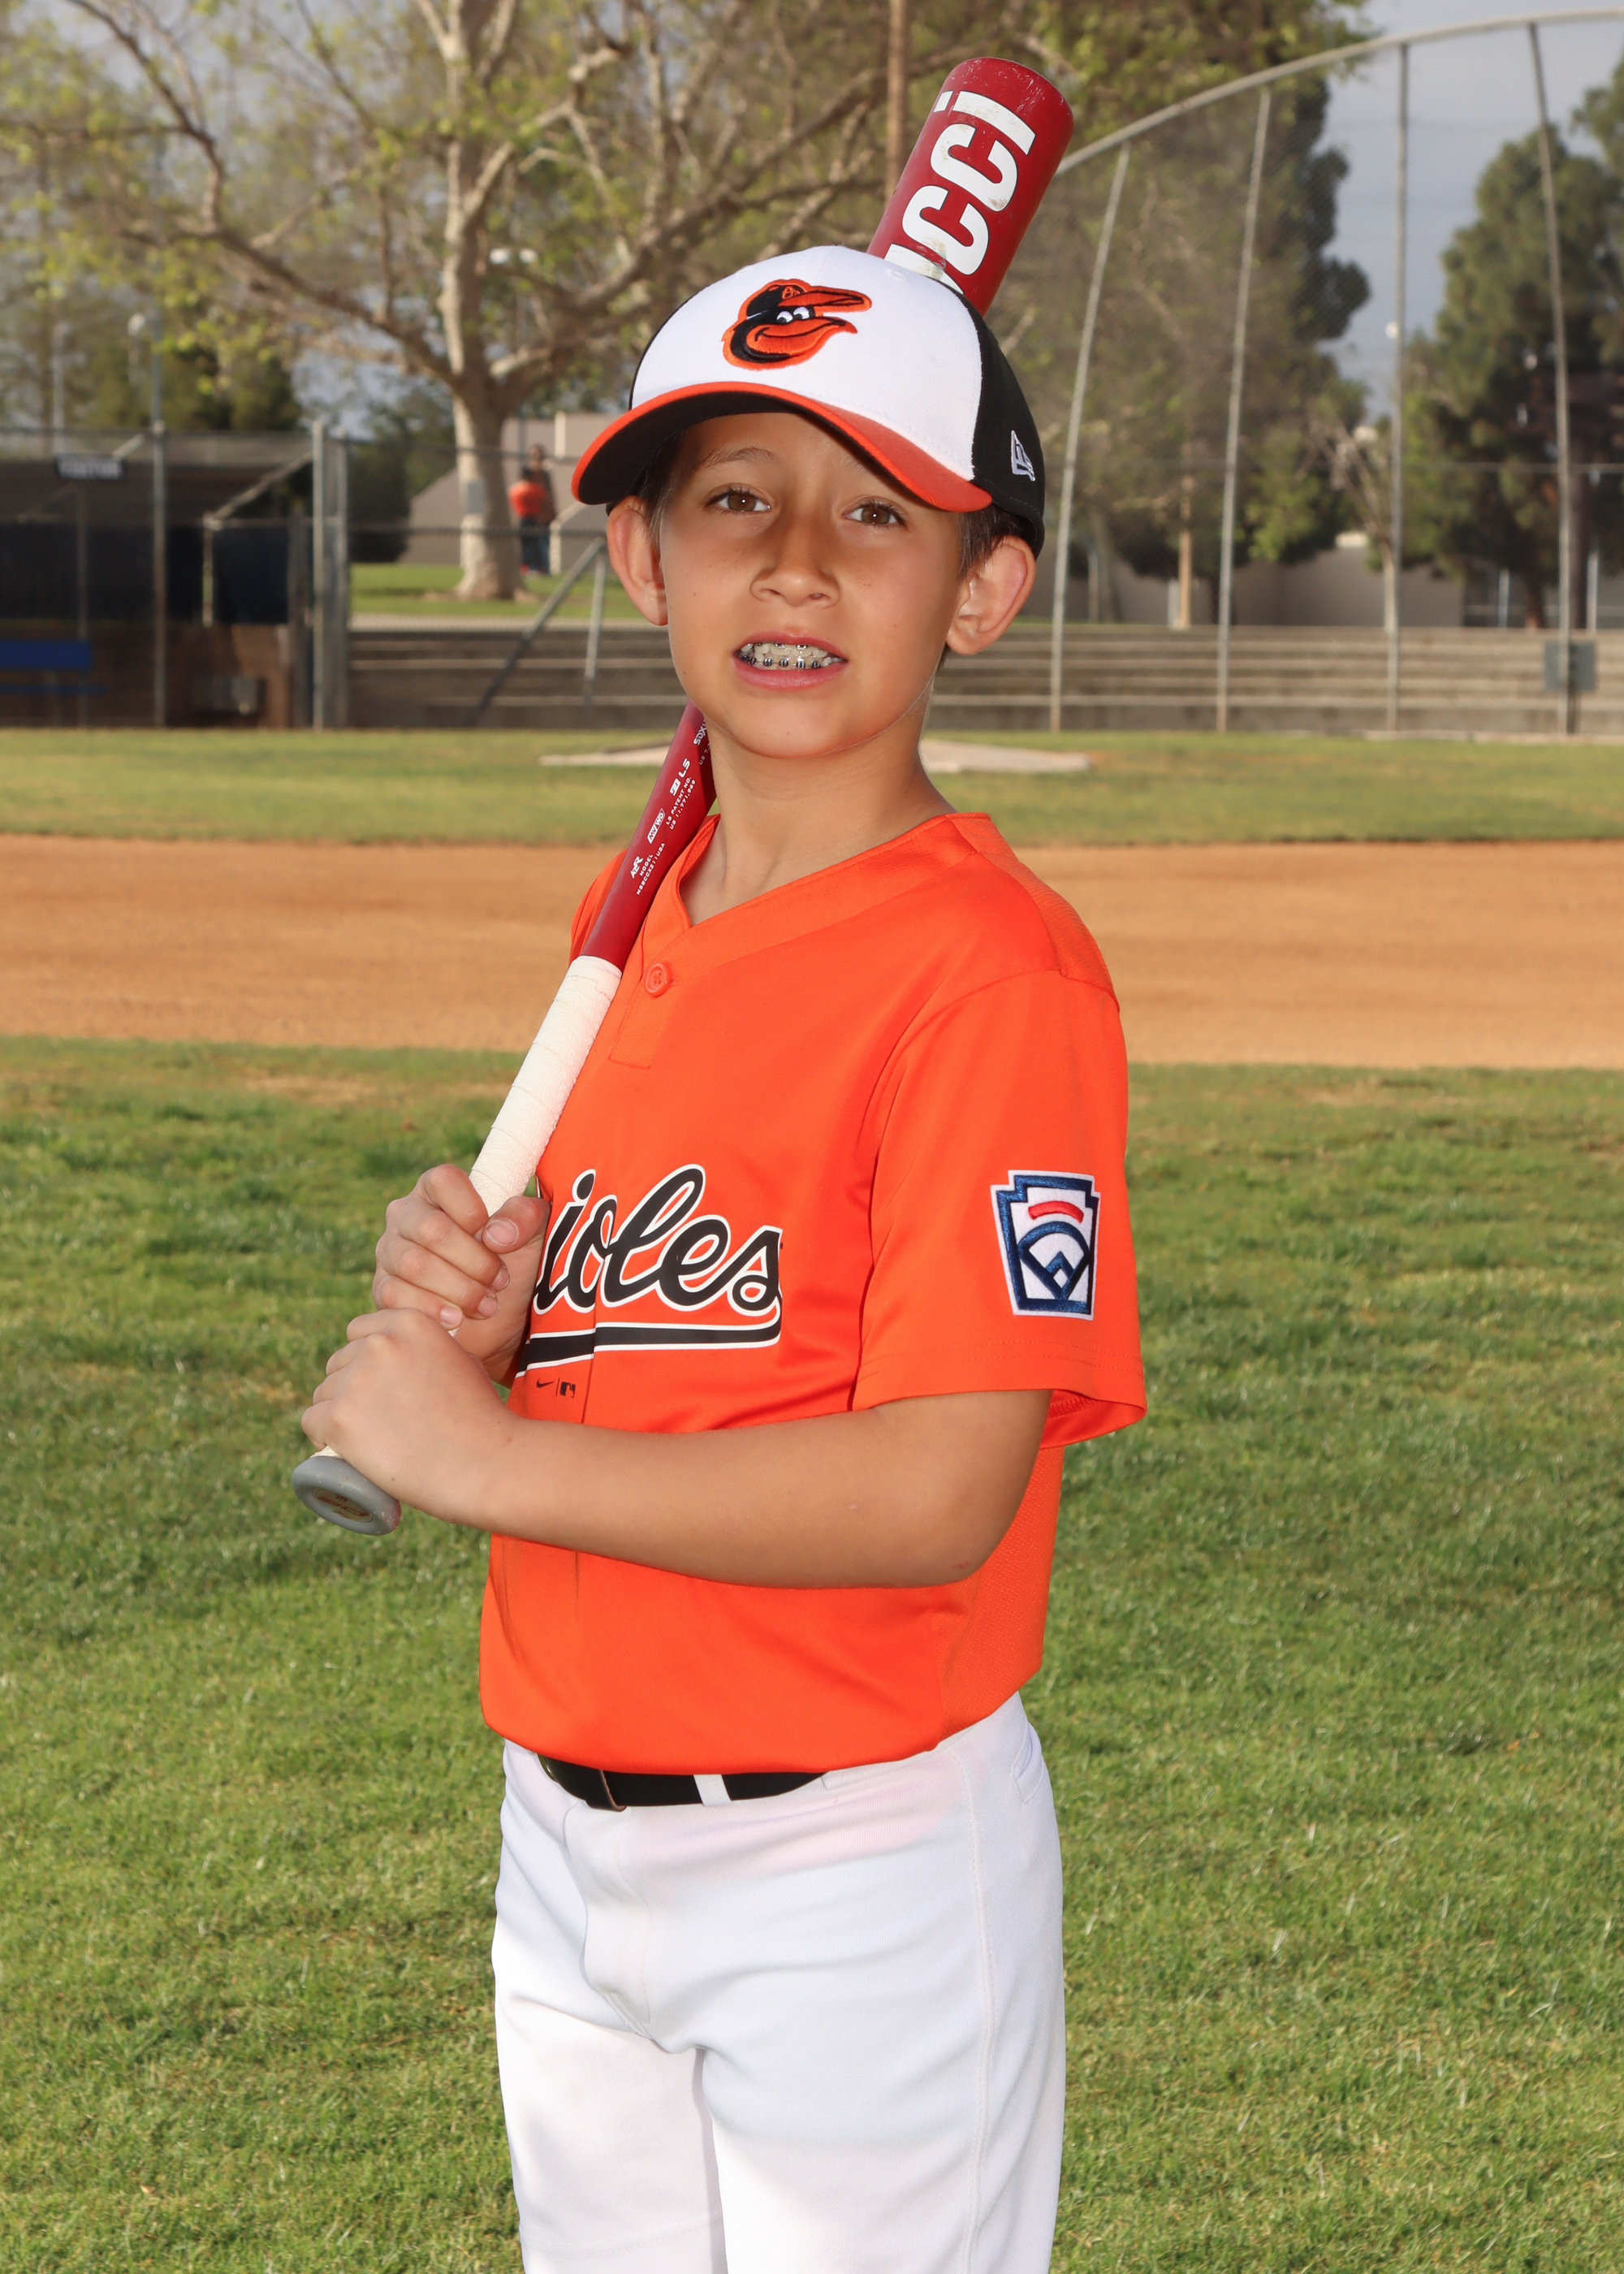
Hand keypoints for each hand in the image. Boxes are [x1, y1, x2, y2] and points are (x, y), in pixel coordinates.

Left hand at [301, 1308, 521, 1523]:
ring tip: (368, 1440)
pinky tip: (340, 1449)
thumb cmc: (479, 1418)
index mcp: (408, 1322)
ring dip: (337, 1414)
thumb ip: (430, 1347)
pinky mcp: (339, 1417)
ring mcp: (357, 1379)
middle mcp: (379, 1343)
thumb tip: (408, 1353)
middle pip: (338, 1363)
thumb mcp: (461, 1360)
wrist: (483, 1463)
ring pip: (323, 1393)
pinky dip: (322, 1437)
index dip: (365, 1361)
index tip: (377, 1389)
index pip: (359, 1333)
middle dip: (350, 1388)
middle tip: (376, 1422)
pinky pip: (311, 1422)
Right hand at [373, 1164, 547, 1377]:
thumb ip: (526, 1217)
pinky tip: (457, 1319)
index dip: (472, 1211)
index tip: (495, 1239)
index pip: (444, 1181)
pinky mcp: (383, 1288)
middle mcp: (407, 1214)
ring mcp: (390, 1250)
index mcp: (439, 1190)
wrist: (499, 1324)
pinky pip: (395, 1295)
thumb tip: (495, 1233)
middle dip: (474, 1261)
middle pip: (430, 1228)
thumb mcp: (533, 1238)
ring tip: (486, 1305)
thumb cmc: (514, 1268)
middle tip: (500, 1282)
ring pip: (413, 1264)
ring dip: (458, 1289)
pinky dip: (433, 1310)